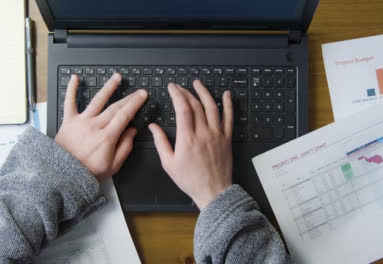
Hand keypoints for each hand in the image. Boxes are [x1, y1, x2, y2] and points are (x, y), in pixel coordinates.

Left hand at [55, 74, 147, 180]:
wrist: (63, 176)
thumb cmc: (87, 172)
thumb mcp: (113, 166)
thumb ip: (125, 147)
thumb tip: (132, 131)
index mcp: (107, 137)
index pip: (125, 115)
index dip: (135, 103)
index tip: (142, 96)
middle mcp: (95, 126)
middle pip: (115, 107)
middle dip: (128, 97)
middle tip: (137, 91)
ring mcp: (81, 122)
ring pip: (97, 100)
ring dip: (108, 87)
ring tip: (117, 77)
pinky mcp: (68, 122)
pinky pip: (69, 102)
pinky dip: (71, 89)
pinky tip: (75, 78)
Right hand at [149, 80, 232, 209]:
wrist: (213, 191)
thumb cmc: (190, 180)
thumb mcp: (168, 163)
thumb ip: (160, 142)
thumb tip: (153, 127)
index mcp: (187, 139)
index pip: (182, 109)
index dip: (177, 95)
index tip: (172, 88)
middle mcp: (203, 134)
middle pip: (195, 105)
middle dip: (186, 92)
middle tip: (180, 87)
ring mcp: (217, 135)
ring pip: (212, 107)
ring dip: (204, 92)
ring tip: (197, 83)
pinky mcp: (226, 139)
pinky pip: (229, 118)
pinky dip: (228, 104)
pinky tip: (226, 95)